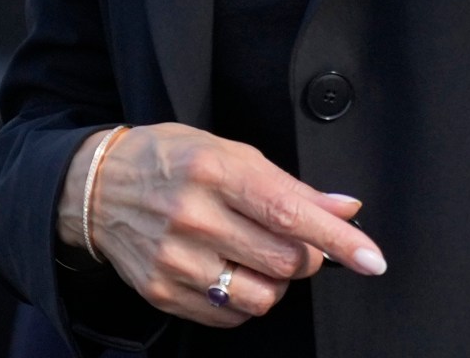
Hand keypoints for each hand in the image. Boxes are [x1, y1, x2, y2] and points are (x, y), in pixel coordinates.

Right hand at [56, 123, 383, 327]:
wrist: (98, 186)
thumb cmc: (173, 161)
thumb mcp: (231, 153)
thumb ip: (291, 186)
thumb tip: (345, 208)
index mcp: (217, 172)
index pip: (290, 213)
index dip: (337, 239)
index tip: (371, 258)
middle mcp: (194, 217)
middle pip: (283, 260)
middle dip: (307, 257)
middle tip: (295, 241)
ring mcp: (174, 259)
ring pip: (260, 296)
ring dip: (276, 284)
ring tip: (259, 258)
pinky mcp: (161, 291)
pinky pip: (228, 315)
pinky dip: (244, 301)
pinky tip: (232, 273)